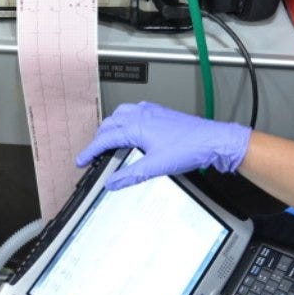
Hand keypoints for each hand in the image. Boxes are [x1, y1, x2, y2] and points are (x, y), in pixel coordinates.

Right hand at [75, 101, 251, 189]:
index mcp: (136, 126)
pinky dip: (126, 119)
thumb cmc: (188, 148)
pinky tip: (132, 128)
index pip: (105, 139)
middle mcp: (141, 115)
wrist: (211, 139)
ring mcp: (151, 112)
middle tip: (93, 153)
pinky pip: (135, 111)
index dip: (90, 151)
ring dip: (111, 127)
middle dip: (98, 139)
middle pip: (109, 124)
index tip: (81, 160)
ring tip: (108, 140)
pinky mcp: (160, 113)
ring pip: (121, 114)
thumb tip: (111, 182)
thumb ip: (130, 175)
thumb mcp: (155, 167)